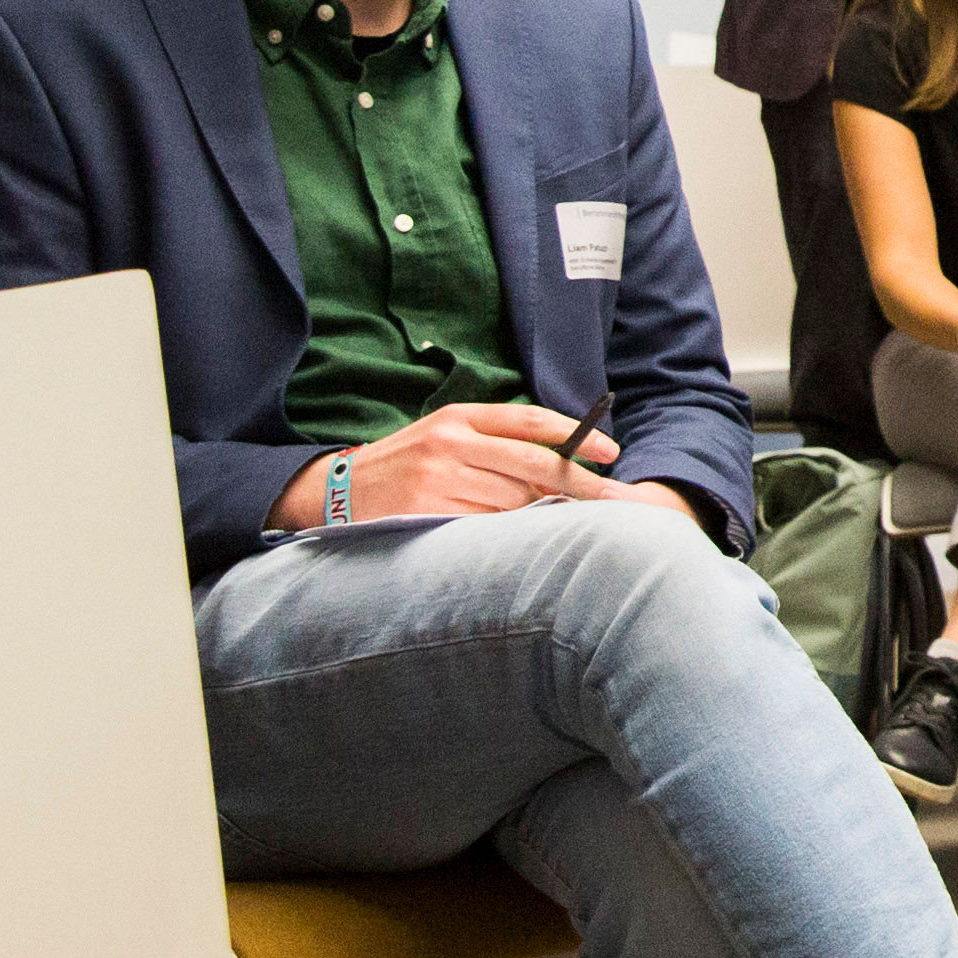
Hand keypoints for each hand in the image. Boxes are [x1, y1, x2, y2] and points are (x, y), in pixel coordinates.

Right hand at [287, 400, 624, 524]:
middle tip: (621, 501)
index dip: (576, 436)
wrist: (336, 492)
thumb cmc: (407, 466)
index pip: (531, 421)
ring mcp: (437, 478)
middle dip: (583, 484)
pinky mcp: (425, 511)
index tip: (611, 452)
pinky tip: (512, 541)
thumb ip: (498, 445)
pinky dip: (506, 535)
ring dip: (538, 515)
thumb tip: (567, 469)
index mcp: (459, 417)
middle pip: (534, 465)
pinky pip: (486, 528)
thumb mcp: (446, 437)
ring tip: (546, 526)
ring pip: (514, 501)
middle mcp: (451, 443)